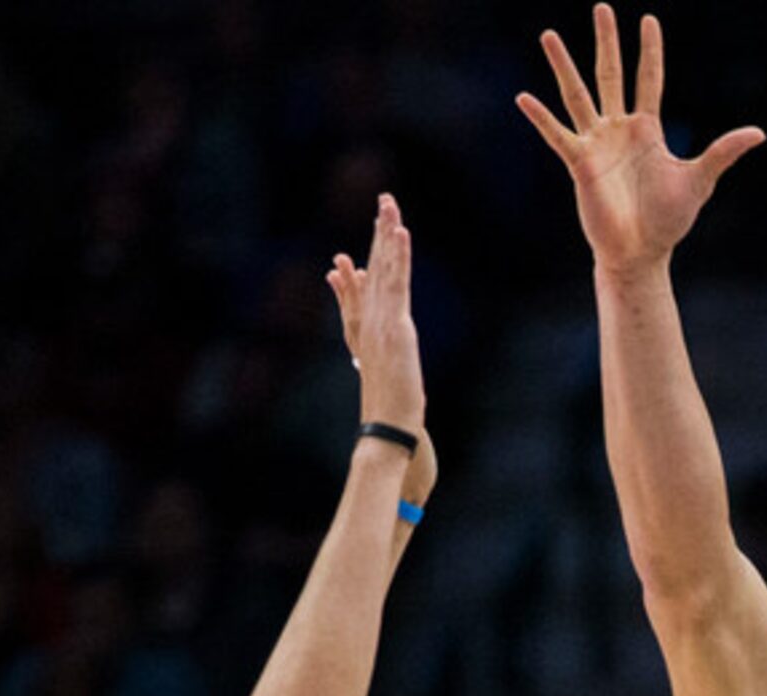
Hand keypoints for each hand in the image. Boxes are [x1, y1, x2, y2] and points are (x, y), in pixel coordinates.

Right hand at [329, 194, 424, 439]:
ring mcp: (380, 320)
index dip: (369, 257)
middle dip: (380, 233)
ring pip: (384, 269)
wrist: (387, 424)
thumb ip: (375, 360)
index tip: (372, 231)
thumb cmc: (388, 406)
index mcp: (366, 329)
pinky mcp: (395, 325)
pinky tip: (400, 233)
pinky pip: (396, 283)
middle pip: (375, 268)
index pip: (367, 285)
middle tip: (385, 201)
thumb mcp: (381, 375)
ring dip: (387, 234)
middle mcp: (369, 319)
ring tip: (390, 205)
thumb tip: (370, 354)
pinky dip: (398, 257)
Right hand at [517, 6, 764, 278]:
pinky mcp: (579, 164)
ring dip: (563, 65)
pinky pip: (557, 136)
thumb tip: (759, 133)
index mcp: (647, 129)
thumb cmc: (668, 220)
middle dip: (606, 41)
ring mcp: (596, 144)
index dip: (649, 50)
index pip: (649, 78)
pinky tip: (524, 98)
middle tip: (601, 6)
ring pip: (577, 95)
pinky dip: (541, 118)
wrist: (640, 252)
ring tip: (549, 35)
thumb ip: (722, 152)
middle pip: (609, 74)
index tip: (648, 19)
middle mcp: (619, 129)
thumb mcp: (699, 180)